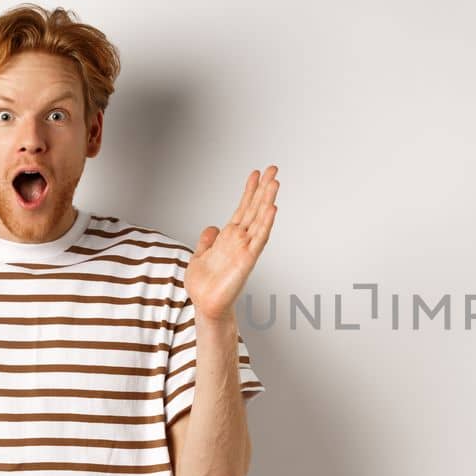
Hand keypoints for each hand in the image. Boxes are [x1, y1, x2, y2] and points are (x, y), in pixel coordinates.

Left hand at [186, 165, 279, 323]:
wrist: (206, 305)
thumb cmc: (205, 286)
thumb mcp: (199, 256)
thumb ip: (207, 241)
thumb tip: (211, 228)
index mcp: (229, 237)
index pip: (242, 209)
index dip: (249, 191)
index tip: (256, 174)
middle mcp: (240, 240)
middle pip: (255, 209)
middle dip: (263, 188)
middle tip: (274, 169)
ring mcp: (246, 248)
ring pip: (260, 219)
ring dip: (268, 200)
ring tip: (275, 182)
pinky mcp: (248, 259)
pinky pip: (260, 238)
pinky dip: (266, 223)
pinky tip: (272, 208)